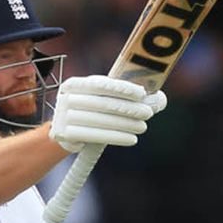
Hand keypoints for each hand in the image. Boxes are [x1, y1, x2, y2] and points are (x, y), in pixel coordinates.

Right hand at [50, 76, 166, 152]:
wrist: (66, 133)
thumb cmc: (91, 112)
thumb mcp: (104, 100)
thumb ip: (127, 97)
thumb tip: (159, 99)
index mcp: (74, 84)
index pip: (100, 84)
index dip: (121, 88)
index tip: (142, 93)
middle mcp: (66, 98)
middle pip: (102, 104)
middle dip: (128, 108)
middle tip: (148, 113)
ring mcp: (62, 117)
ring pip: (100, 121)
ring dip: (125, 124)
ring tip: (143, 126)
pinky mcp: (65, 135)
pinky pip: (96, 136)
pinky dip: (116, 137)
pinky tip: (132, 139)